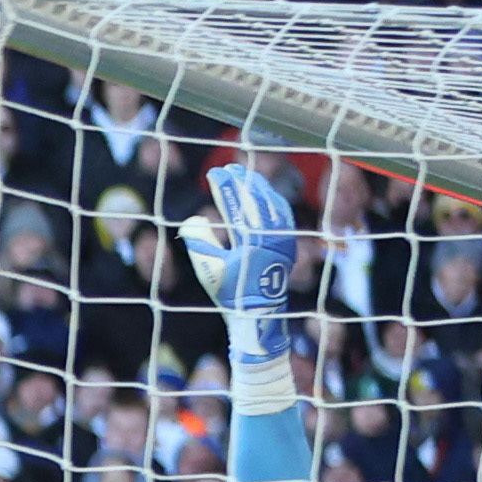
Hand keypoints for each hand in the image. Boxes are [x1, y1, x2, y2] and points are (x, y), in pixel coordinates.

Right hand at [181, 163, 297, 366]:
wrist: (259, 313)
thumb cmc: (231, 293)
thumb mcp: (209, 271)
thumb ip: (200, 243)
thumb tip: (193, 220)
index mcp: (251, 243)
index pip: (237, 206)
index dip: (225, 188)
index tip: (215, 173)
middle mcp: (271, 238)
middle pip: (257, 200)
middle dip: (242, 182)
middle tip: (230, 168)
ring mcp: (283, 239)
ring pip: (273, 204)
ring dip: (259, 188)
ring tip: (246, 176)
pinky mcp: (288, 242)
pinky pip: (283, 214)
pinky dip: (273, 200)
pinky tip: (266, 194)